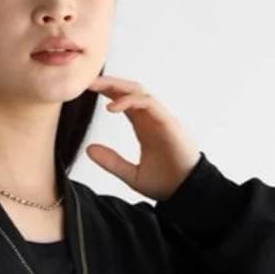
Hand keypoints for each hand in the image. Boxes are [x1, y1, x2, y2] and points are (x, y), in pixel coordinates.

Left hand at [84, 74, 201, 201]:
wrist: (188, 192)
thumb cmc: (166, 183)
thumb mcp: (131, 174)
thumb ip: (111, 161)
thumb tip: (89, 149)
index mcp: (144, 126)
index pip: (124, 101)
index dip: (107, 92)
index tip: (86, 89)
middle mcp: (152, 118)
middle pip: (130, 91)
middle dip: (109, 83)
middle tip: (87, 81)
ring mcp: (161, 118)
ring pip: (139, 92)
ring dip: (117, 86)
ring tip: (96, 86)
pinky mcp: (168, 123)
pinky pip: (149, 103)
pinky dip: (130, 101)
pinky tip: (112, 107)